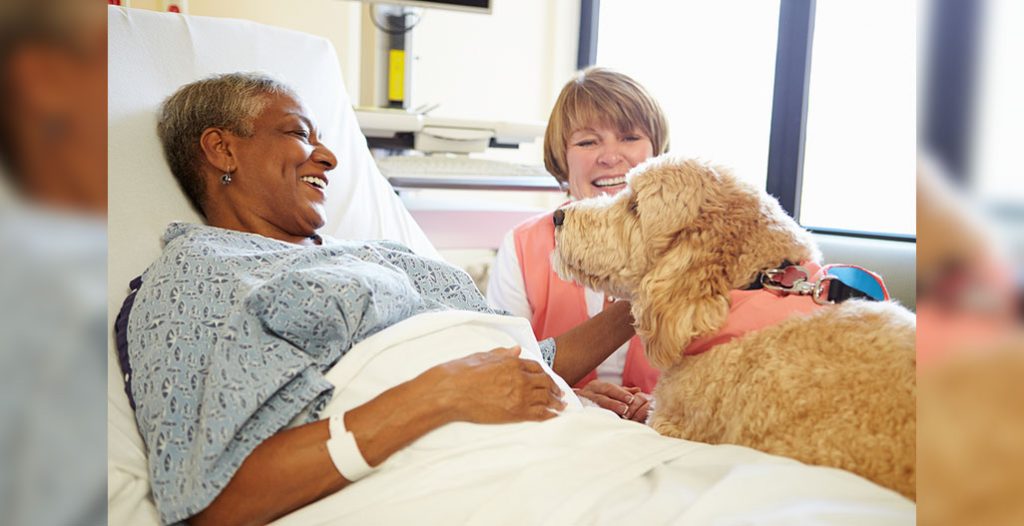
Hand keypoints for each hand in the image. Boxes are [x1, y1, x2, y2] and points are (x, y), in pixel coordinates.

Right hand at [427, 346, 565, 424]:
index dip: (545, 374)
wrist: (450, 391)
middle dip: (555, 388)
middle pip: (545, 383)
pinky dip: (550, 415)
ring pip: (546, 398)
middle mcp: (520, 378)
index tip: (548, 379)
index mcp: (512, 362)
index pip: (536, 367)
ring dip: (556, 402)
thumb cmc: (461, 372)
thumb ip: (502, 353)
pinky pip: (539, 414)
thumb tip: (516, 350)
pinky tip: (555, 417)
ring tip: (562, 406)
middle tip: (560, 394)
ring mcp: (519, 396)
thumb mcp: (483, 356)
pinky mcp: (515, 412)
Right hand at [573, 381, 651, 421]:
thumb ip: (622, 392)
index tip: (632, 399)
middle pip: (602, 396)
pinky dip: (593, 417)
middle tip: (626, 408)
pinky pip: (584, 414)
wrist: (570, 405)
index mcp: (596, 386)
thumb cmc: (593, 399)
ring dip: (606, 410)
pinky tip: (601, 421)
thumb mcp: (607, 393)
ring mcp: (580, 402)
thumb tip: (638, 390)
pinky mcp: (575, 411)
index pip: (610, 388)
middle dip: (614, 402)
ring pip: (593, 405)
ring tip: (618, 414)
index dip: (621, 393)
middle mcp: (587, 392)